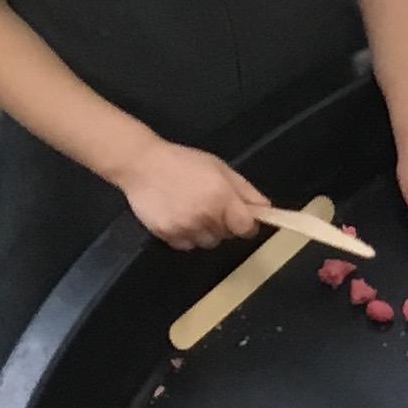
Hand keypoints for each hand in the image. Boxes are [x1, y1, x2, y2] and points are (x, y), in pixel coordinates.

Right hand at [117, 140, 266, 250]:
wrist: (141, 164)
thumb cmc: (184, 162)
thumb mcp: (220, 168)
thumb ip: (245, 190)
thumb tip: (266, 209)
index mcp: (222, 197)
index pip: (246, 228)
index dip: (247, 225)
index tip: (241, 218)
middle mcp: (205, 216)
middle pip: (227, 236)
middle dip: (224, 224)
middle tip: (209, 205)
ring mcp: (185, 227)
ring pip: (207, 243)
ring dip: (205, 232)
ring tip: (192, 210)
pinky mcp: (166, 235)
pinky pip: (186, 245)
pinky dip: (186, 236)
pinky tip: (178, 217)